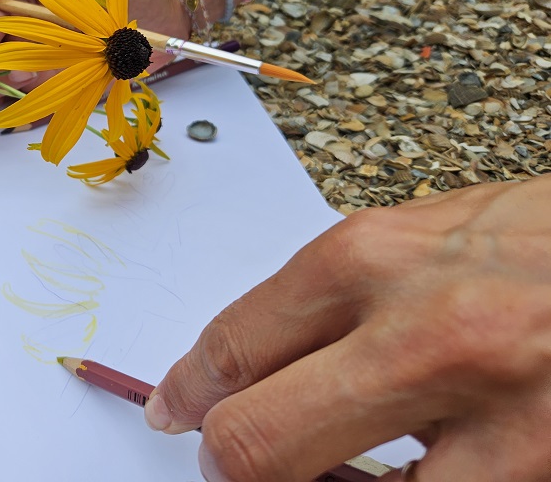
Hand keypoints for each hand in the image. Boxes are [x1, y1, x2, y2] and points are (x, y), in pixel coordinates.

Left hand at [143, 176, 550, 481]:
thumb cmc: (548, 241)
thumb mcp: (430, 232)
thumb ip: (339, 295)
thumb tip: (249, 358)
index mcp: (371, 259)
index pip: (233, 346)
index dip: (188, 390)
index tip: (176, 412)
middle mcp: (420, 337)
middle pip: (257, 441)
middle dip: (230, 463)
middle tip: (230, 463)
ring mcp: (493, 420)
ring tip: (325, 466)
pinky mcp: (540, 470)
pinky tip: (417, 467)